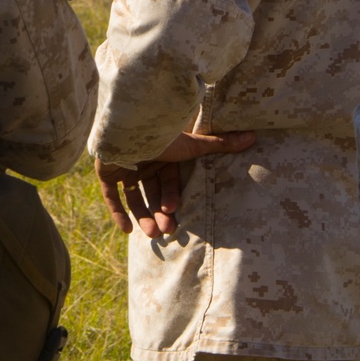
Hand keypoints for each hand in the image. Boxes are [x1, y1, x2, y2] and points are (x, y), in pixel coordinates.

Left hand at [95, 129, 254, 237]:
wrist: (128, 125)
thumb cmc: (163, 135)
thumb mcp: (193, 144)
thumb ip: (220, 144)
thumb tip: (252, 137)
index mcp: (163, 157)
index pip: (169, 183)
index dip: (172, 198)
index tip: (174, 213)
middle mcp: (144, 163)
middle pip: (153, 193)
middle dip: (159, 213)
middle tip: (165, 231)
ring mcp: (124, 167)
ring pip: (134, 197)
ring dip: (143, 216)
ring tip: (151, 234)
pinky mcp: (107, 172)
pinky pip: (111, 196)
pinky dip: (118, 212)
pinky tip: (126, 230)